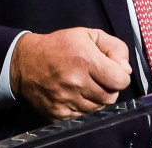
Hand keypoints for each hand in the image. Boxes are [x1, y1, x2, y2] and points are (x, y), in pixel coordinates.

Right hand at [10, 27, 132, 120]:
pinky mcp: (58, 114)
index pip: (120, 80)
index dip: (121, 76)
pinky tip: (76, 95)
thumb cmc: (60, 45)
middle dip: (110, 88)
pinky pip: (83, 116)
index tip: (114, 71)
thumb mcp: (89, 35)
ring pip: (98, 108)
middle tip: (100, 78)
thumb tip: (126, 70)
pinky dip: (84, 107)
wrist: (25, 62)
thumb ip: (114, 48)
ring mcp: (66, 101)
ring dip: (97, 98)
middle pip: (111, 97)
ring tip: (87, 85)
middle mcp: (76, 82)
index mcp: (86, 60)